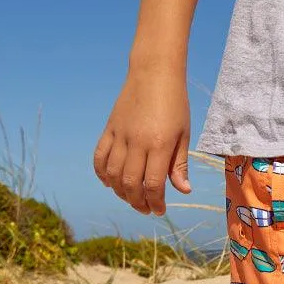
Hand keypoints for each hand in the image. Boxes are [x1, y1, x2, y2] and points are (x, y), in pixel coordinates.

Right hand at [93, 67, 191, 215]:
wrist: (155, 73)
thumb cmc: (175, 104)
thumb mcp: (184, 134)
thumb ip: (180, 164)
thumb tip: (183, 191)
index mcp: (159, 145)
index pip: (152, 184)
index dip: (155, 202)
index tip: (159, 210)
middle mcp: (137, 142)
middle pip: (130, 184)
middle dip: (138, 202)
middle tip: (146, 208)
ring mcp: (120, 135)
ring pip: (112, 174)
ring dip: (120, 192)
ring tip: (132, 198)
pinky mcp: (109, 129)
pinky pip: (99, 157)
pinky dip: (101, 173)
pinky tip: (110, 183)